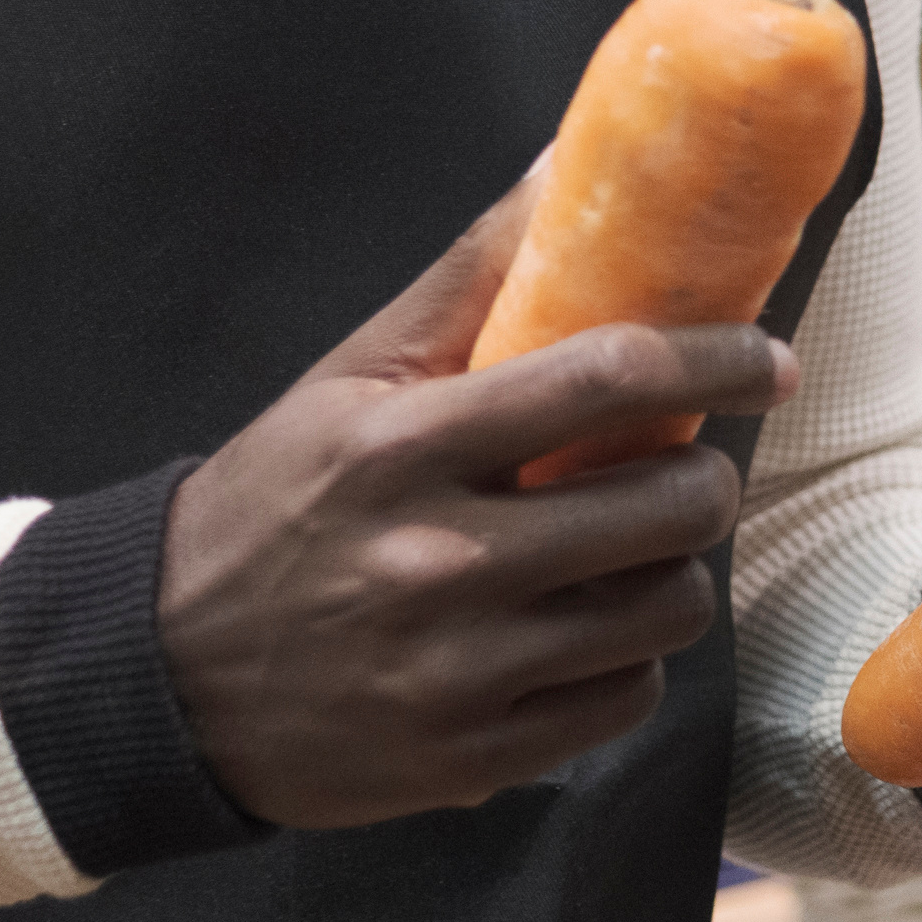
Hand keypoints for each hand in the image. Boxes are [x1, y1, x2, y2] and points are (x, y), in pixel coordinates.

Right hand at [158, 181, 792, 831]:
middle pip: (670, 505)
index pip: (610, 377)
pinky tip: (584, 635)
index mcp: (402, 448)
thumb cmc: (271, 506)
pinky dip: (627, 663)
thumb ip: (467, 278)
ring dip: (672, 574)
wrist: (155, 674)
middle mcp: (436, 561)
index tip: (765, 360)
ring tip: (629, 556)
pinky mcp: (471, 760)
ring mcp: (457, 672)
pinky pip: (625, 701)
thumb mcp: (347, 381)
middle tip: (681, 470)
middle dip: (702, 479)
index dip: (719, 360)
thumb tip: (568, 162)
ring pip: (667, 610)